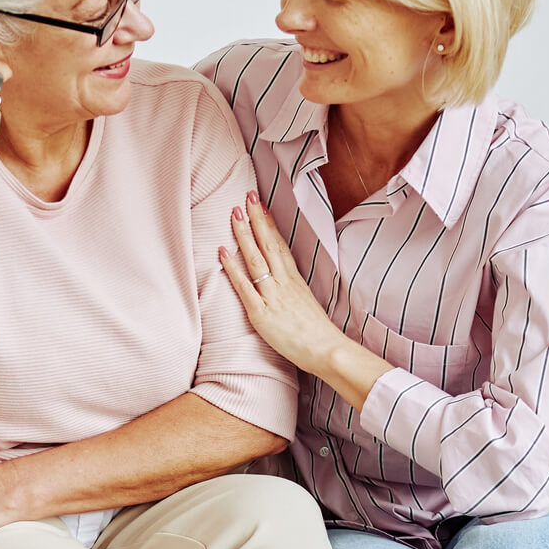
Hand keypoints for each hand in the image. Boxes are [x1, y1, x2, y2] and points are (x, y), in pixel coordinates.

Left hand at [219, 191, 347, 373]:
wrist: (327, 351)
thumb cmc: (317, 334)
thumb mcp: (307, 304)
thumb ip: (294, 291)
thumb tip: (285, 283)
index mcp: (295, 281)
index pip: (280, 245)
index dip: (269, 224)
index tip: (260, 205)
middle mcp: (284, 283)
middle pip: (269, 244)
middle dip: (257, 219)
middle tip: (247, 197)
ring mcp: (272, 296)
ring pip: (256, 259)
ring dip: (244, 234)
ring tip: (234, 213)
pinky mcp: (261, 313)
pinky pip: (244, 285)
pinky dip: (232, 267)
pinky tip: (221, 251)